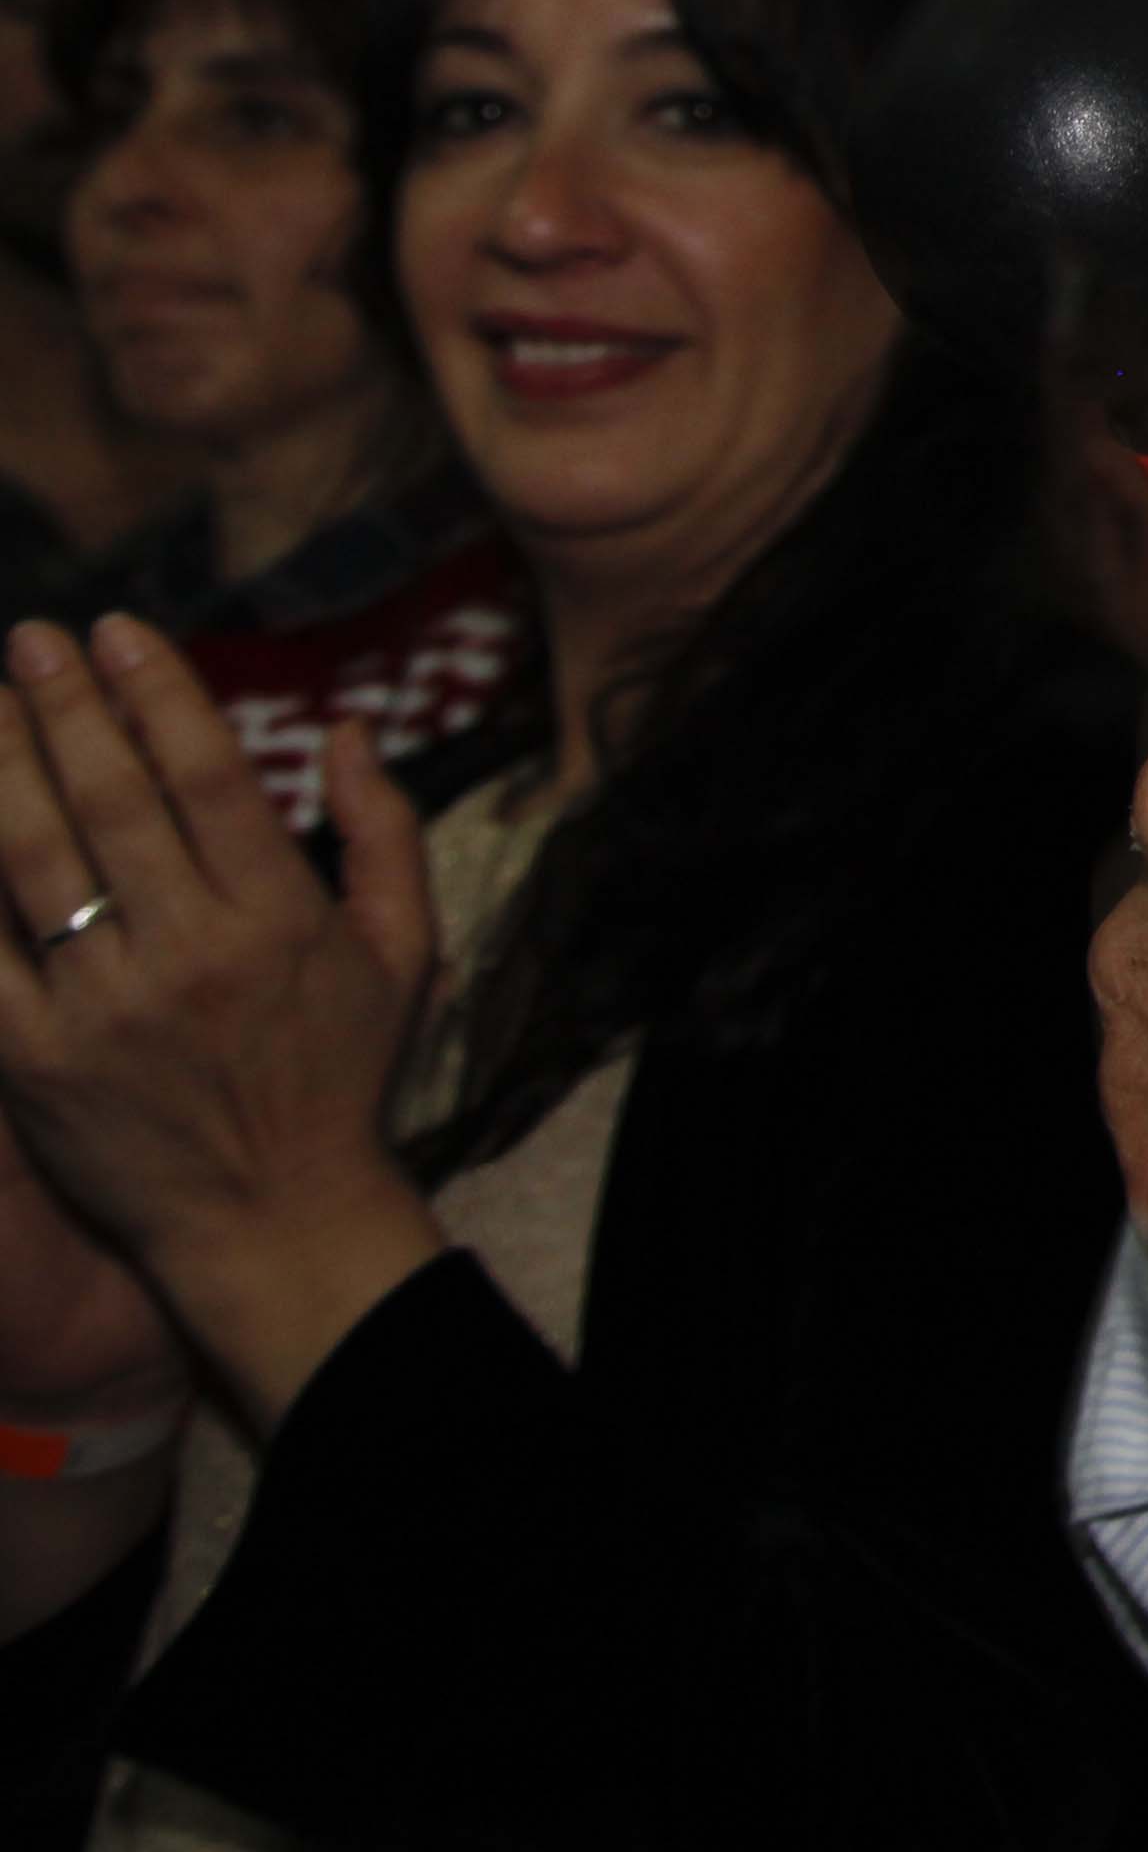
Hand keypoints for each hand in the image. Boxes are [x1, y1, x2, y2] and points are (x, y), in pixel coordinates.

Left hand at [0, 619, 445, 1429]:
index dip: (157, 693)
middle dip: (65, 705)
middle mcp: (190, 954)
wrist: (270, 1220)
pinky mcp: (35, 1062)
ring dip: (1, 769)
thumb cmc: (338, 1078)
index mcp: (279, 919)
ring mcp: (104, 1009)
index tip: (118, 631)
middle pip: (111, 800)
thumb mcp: (403, 952)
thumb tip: (349, 730)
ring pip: (34, 861)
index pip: (206, 775)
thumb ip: (384, 833)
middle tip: (30, 638)